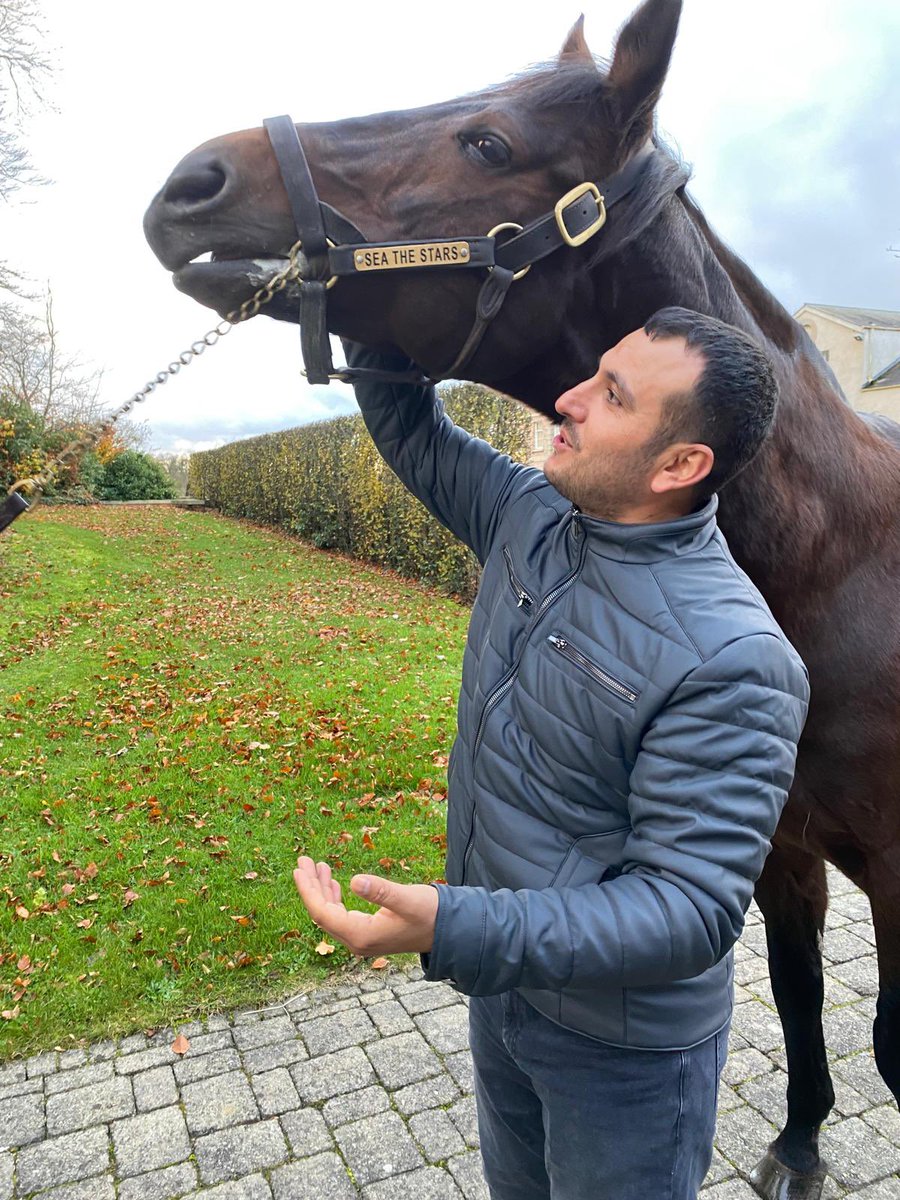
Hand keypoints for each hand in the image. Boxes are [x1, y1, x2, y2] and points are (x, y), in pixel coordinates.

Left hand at [292, 856, 438, 957]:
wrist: (449, 930)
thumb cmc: (430, 914)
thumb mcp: (406, 898)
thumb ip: (381, 891)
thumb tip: (354, 880)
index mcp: (362, 935)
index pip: (323, 913)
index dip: (308, 890)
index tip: (300, 868)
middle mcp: (358, 941)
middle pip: (322, 914)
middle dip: (310, 887)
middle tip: (303, 860)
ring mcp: (362, 939)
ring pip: (331, 914)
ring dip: (321, 890)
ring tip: (315, 865)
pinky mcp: (368, 933)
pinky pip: (341, 915)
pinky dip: (334, 897)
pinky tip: (332, 883)